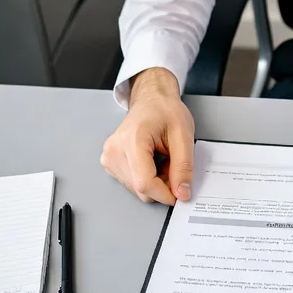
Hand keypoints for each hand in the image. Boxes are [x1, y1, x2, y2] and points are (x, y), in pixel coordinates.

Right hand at [100, 68, 194, 204]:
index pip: (145, 183)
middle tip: (174, 164)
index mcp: (132, 139)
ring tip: (162, 158)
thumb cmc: (165, 110)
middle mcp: (115, 150)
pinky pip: (131, 183)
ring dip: (155, 181)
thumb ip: (184, 166)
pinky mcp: (109, 162)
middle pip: (141, 188)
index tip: (180, 193)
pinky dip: (146, 178)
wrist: (151, 99)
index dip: (165, 193)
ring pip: (137, 189)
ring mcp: (109, 157)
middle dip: (163, 185)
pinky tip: (152, 161)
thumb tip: (182, 193)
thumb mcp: (183, 135)